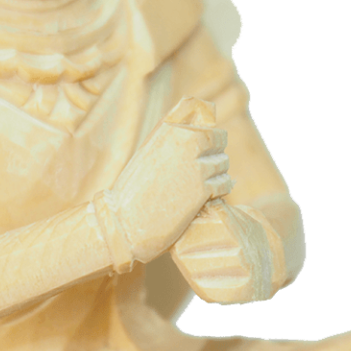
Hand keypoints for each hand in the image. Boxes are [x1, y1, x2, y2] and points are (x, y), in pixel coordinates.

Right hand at [102, 98, 231, 265]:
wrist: (126, 222)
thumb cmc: (134, 190)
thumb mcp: (149, 154)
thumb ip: (172, 140)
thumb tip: (200, 130)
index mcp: (171, 130)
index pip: (208, 128)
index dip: (211, 140)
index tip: (207, 151)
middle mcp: (185, 142)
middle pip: (219, 142)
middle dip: (215, 155)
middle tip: (207, 170)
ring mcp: (196, 165)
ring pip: (223, 164)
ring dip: (218, 174)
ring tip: (205, 185)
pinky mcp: (202, 189)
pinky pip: (224, 184)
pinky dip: (221, 190)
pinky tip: (209, 196)